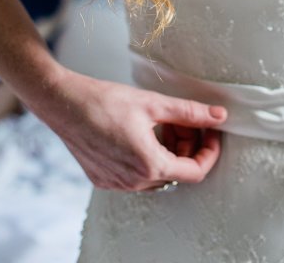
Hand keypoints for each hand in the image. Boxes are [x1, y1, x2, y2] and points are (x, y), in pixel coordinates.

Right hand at [35, 67, 226, 190]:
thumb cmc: (106, 101)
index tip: (212, 132)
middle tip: (183, 118)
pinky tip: (143, 131)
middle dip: (187, 144)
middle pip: (176, 171)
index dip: (209, 152)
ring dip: (168, 150)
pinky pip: (136, 175)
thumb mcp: (154, 103)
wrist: (64, 104)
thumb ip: (190, 113)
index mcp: (149, 165)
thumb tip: (219, 116)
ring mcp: (116, 184)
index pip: (195, 171)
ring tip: (162, 121)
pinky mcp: (103, 179)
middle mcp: (133, 182)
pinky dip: (148, 156)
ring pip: (157, 174)